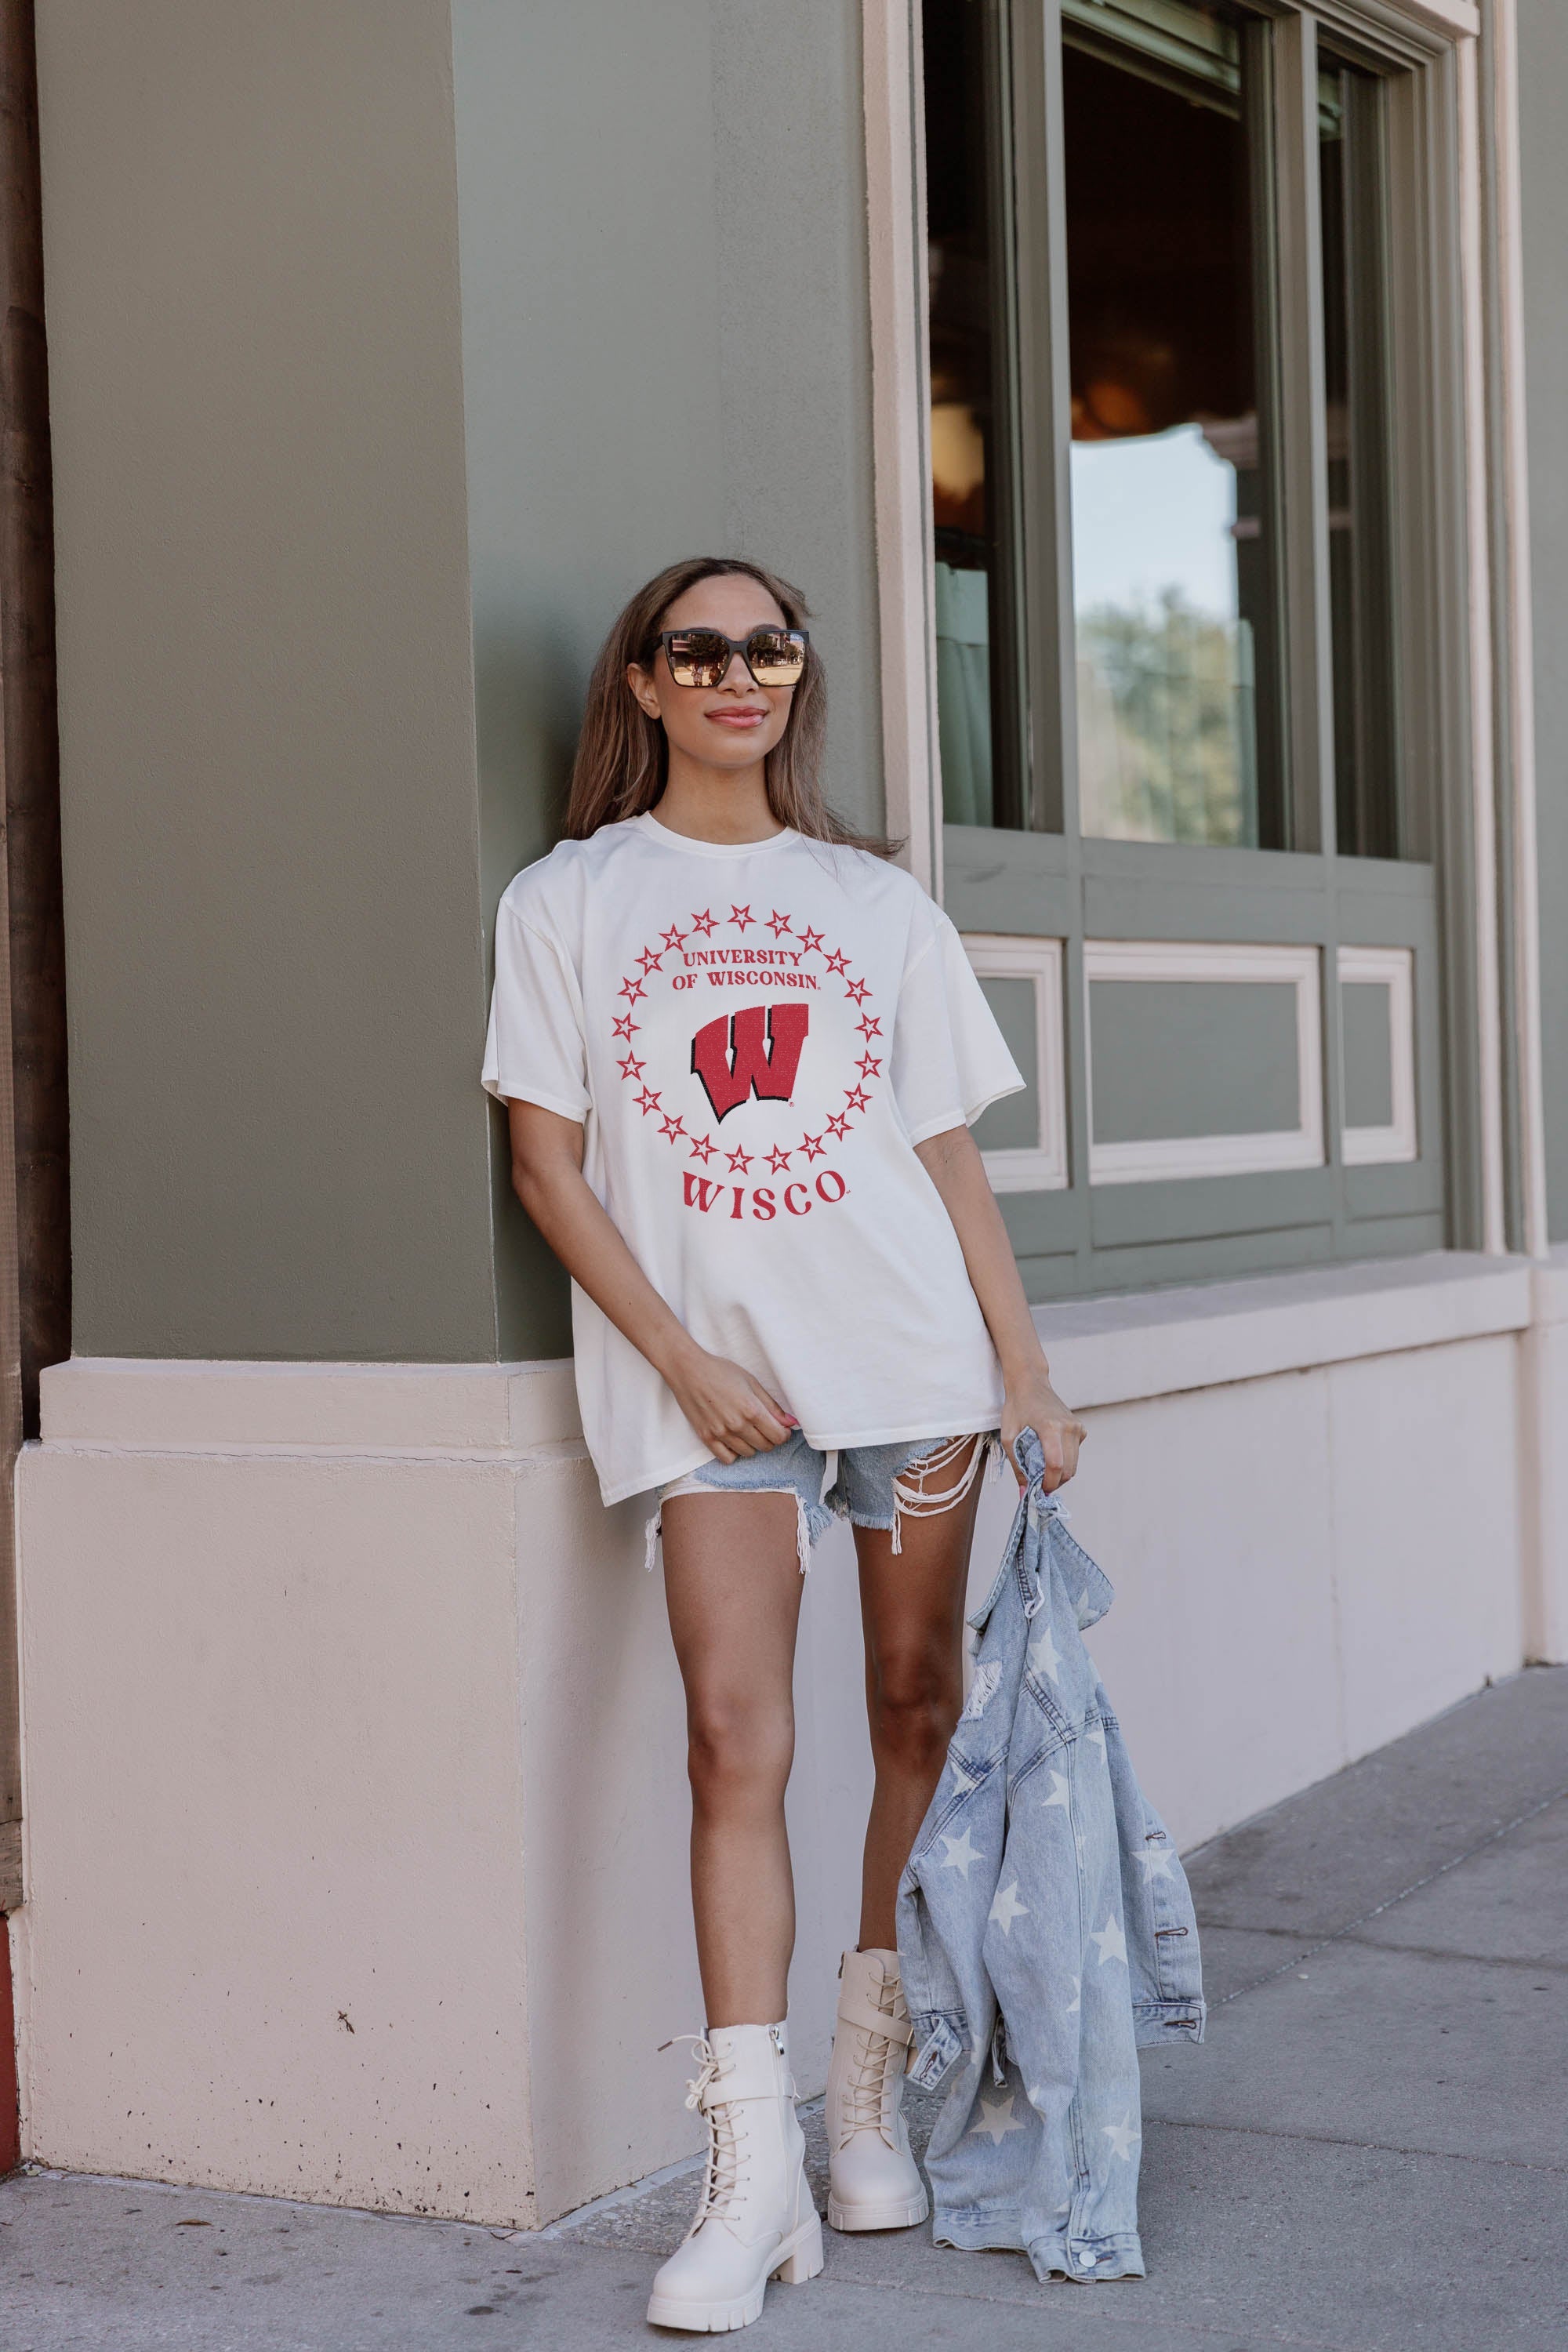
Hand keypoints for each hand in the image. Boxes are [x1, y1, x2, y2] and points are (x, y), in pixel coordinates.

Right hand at [664, 1342, 796, 1463]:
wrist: (688, 1370)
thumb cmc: (721, 1371)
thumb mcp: (751, 1382)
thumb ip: (772, 1406)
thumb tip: (791, 1422)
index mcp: (751, 1409)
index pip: (778, 1436)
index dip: (784, 1434)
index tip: (782, 1428)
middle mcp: (737, 1425)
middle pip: (766, 1446)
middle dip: (771, 1438)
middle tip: (766, 1427)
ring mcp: (721, 1433)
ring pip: (748, 1453)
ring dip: (753, 1445)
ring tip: (748, 1430)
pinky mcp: (706, 1437)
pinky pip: (727, 1458)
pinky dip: (734, 1452)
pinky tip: (734, 1440)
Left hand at [1001, 1363, 1084, 1494]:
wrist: (1030, 1384)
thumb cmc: (1016, 1408)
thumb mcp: (1009, 1438)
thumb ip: (1018, 1466)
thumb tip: (1024, 1493)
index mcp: (1051, 1428)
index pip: (1056, 1465)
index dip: (1048, 1483)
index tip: (1038, 1490)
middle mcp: (1069, 1428)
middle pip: (1069, 1469)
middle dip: (1054, 1482)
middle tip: (1038, 1482)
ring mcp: (1077, 1427)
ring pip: (1074, 1465)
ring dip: (1060, 1474)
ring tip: (1042, 1469)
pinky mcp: (1080, 1428)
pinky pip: (1075, 1454)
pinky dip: (1065, 1460)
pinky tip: (1050, 1452)